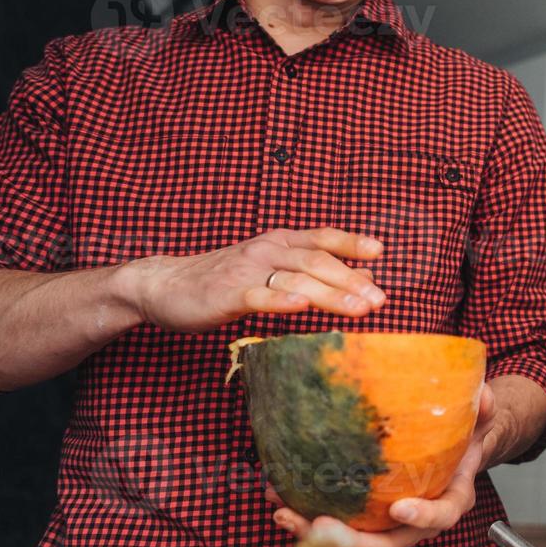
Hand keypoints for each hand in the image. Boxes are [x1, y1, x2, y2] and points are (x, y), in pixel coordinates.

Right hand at [121, 227, 386, 333]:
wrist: (164, 284)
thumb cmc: (229, 278)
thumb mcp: (275, 268)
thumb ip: (318, 270)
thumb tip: (368, 274)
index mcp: (281, 241)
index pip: (324, 237)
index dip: (353, 242)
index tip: (381, 251)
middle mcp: (268, 250)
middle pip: (318, 261)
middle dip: (352, 280)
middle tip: (380, 300)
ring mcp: (247, 271)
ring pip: (296, 278)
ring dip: (331, 294)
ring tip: (360, 309)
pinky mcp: (227, 294)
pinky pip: (258, 296)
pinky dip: (281, 300)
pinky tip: (302, 307)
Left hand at [269, 383, 495, 546]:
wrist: (455, 450)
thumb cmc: (466, 437)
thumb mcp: (480, 420)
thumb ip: (483, 410)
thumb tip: (484, 396)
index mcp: (451, 498)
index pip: (442, 515)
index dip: (423, 517)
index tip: (399, 509)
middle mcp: (419, 519)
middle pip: (387, 542)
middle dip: (352, 539)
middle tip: (321, 526)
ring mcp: (389, 523)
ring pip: (356, 539)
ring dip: (318, 531)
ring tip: (285, 513)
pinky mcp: (366, 516)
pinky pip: (338, 522)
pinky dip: (307, 515)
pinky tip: (279, 498)